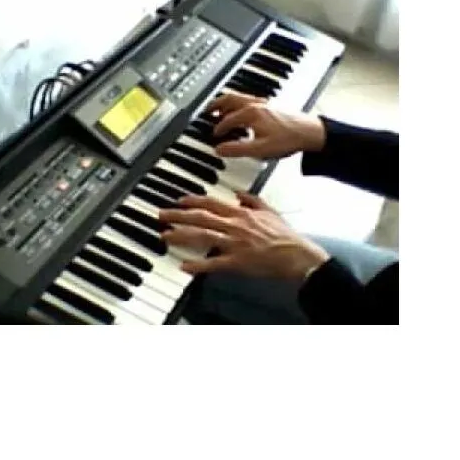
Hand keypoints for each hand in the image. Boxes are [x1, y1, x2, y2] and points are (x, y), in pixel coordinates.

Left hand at [159, 192, 330, 280]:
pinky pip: (214, 263)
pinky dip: (198, 264)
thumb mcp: (269, 211)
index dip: (192, 201)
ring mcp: (234, 244)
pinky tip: (185, 265)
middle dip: (178, 215)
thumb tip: (239, 193)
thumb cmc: (285, 236)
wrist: (297, 255)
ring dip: (182, 235)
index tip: (179, 201)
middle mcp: (235, 226)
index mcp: (241, 213)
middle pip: (200, 217)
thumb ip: (252, 200)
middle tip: (162, 215)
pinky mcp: (237, 262)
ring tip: (166, 236)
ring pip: (202, 236)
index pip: (211, 203)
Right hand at [206, 92, 325, 158]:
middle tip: (207, 110)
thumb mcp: (259, 149)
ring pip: (239, 97)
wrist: (311, 132)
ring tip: (221, 108)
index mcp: (250, 113)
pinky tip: (243, 110)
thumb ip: (237, 149)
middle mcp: (256, 104)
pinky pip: (249, 99)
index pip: (227, 119)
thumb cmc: (289, 139)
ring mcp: (264, 102)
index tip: (214, 135)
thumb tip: (219, 149)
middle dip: (216, 105)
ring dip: (227, 102)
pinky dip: (239, 103)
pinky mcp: (272, 104)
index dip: (218, 128)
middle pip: (230, 99)